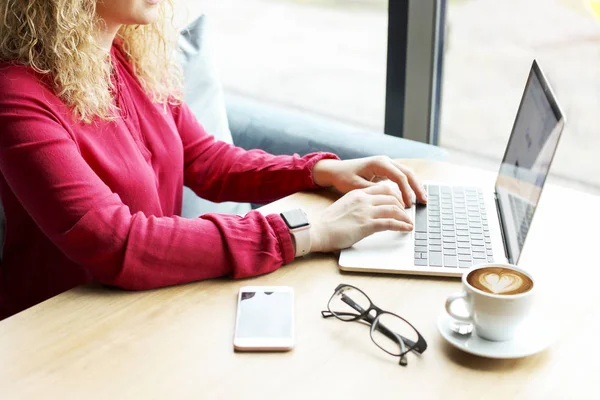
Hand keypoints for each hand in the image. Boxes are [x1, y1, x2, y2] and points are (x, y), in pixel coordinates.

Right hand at [310, 183, 413, 252]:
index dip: (396, 195)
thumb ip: (357, 204)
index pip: (383, 188)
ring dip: (405, 216)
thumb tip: (368, 210)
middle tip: (407, 213)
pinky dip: (402, 225)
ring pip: (394, 208)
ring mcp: (366, 211)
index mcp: (358, 193)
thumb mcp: (344, 206)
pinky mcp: (367, 225)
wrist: (318, 231)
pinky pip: (391, 223)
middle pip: (392, 196)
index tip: (400, 203)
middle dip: (403, 205)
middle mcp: (363, 199)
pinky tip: (407, 229)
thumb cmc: (328, 223)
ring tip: (409, 222)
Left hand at [312, 156, 426, 207]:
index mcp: (379, 163)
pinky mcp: (385, 170)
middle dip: (417, 187)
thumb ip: (374, 192)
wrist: (336, 171)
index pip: (399, 177)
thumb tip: (391, 199)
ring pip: (407, 174)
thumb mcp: (357, 187)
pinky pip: (401, 177)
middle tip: (424, 201)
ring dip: (415, 186)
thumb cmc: (344, 178)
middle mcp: (385, 161)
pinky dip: (408, 186)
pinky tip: (413, 196)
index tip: (409, 204)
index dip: (406, 191)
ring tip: (422, 200)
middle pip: (408, 173)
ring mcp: (386, 165)